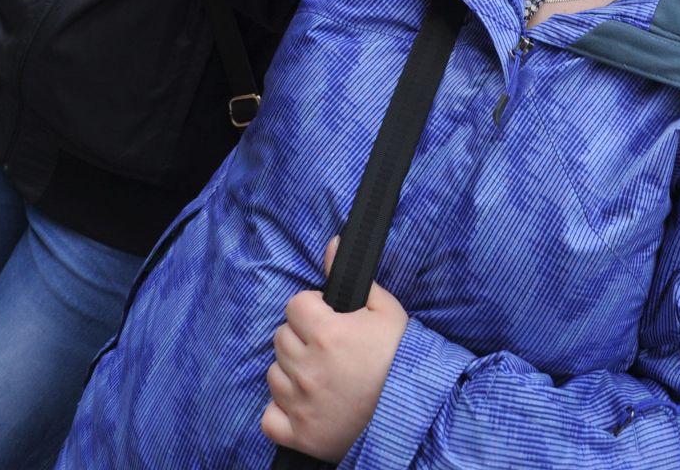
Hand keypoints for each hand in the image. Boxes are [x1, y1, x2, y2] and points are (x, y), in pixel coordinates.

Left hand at [261, 237, 407, 460]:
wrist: (410, 411)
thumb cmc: (399, 358)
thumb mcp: (386, 311)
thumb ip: (354, 278)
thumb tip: (332, 244)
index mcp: (327, 333)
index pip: (295, 305)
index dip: (311, 308)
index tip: (328, 318)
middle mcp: (308, 367)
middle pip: (281, 337)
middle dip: (300, 337)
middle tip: (325, 347)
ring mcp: (300, 403)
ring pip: (273, 374)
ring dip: (291, 371)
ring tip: (318, 375)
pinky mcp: (298, 435)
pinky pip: (269, 417)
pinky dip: (280, 411)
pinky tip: (301, 404)